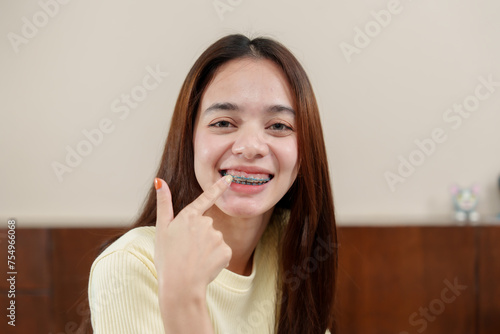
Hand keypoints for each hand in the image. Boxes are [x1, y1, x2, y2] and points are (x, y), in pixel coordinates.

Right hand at [154, 175, 232, 300]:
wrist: (180, 285)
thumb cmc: (167, 258)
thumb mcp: (161, 229)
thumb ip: (164, 204)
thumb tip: (159, 180)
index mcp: (189, 216)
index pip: (206, 198)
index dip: (218, 187)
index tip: (229, 178)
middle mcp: (205, 223)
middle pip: (206, 226)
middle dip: (200, 237)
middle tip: (186, 251)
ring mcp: (217, 236)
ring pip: (215, 240)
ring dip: (207, 249)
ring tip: (194, 261)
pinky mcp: (226, 250)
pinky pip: (223, 253)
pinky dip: (216, 260)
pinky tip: (205, 266)